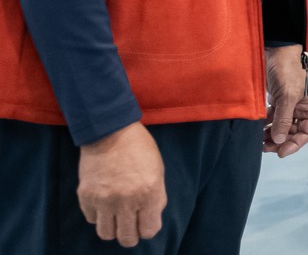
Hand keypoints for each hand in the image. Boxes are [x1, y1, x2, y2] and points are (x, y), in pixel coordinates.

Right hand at [77, 121, 164, 246]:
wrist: (110, 132)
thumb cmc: (139, 150)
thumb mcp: (158, 171)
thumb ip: (156, 198)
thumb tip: (151, 220)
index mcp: (149, 192)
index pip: (149, 230)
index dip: (148, 229)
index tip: (145, 223)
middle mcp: (126, 200)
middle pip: (126, 238)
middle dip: (131, 236)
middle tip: (131, 228)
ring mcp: (103, 200)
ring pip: (106, 234)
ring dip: (113, 229)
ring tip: (117, 217)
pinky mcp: (86, 197)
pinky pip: (92, 219)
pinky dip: (99, 215)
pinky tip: (105, 202)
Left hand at [263, 45, 307, 156]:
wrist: (276, 48)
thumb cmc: (287, 69)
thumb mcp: (288, 95)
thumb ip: (284, 119)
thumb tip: (279, 141)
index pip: (307, 132)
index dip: (294, 144)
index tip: (280, 153)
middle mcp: (303, 105)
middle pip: (293, 131)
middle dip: (280, 140)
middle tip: (264, 147)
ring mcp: (290, 102)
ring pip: (282, 125)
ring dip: (272, 134)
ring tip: (258, 140)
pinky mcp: (278, 98)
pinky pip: (274, 117)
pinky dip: (267, 124)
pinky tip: (257, 128)